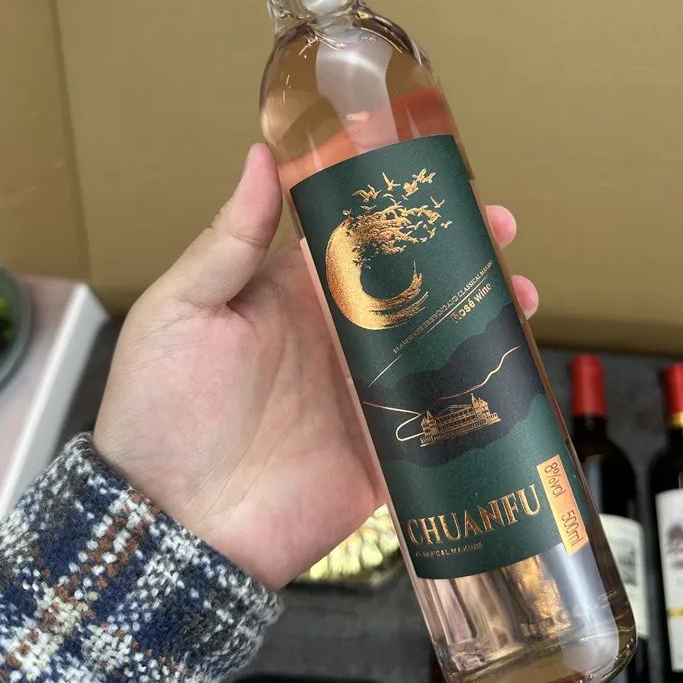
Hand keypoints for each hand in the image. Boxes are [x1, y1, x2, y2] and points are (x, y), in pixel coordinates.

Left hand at [94, 144, 538, 589]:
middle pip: (413, 283)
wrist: (174, 526)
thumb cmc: (160, 411)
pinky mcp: (386, 447)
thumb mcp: (181, 310)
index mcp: (293, 293)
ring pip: (438, 342)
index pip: (358, 235)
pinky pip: (442, 415)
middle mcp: (337, 335)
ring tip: (521, 293)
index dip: (399, 205)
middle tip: (500, 227)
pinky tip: (514, 369)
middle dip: (460, 251)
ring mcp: (367, 392)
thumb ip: (230, 239)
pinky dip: (479, 393)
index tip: (439, 177)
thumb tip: (261, 156)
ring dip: (482, 314)